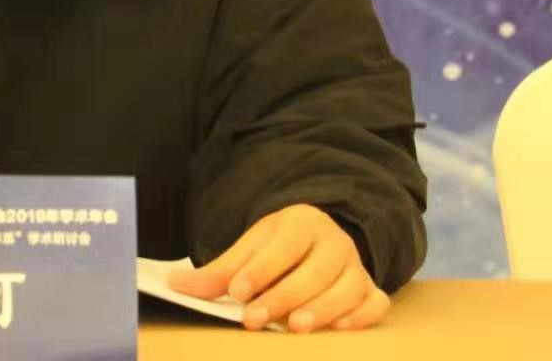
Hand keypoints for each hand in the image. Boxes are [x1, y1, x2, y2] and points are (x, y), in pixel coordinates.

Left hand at [168, 205, 388, 332]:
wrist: (318, 239)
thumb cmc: (279, 249)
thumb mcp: (249, 249)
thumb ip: (218, 272)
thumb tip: (176, 285)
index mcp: (301, 222)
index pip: (283, 246)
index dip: (260, 269)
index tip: (236, 291)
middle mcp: (334, 241)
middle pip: (315, 269)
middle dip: (284, 296)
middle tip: (255, 320)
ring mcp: (355, 266)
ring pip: (347, 287)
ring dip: (322, 309)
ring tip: (295, 328)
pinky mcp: (370, 289)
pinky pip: (376, 302)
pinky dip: (362, 316)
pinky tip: (340, 329)